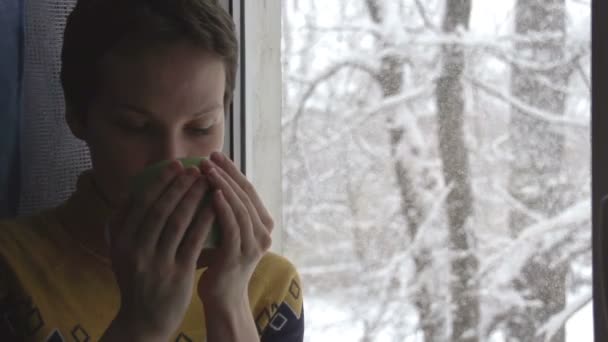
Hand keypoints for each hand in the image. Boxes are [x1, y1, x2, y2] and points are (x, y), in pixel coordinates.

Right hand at [104, 160, 215, 339]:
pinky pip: (194, 240)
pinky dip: (205, 219)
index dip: (159, 180)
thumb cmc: (136, 279)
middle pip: (159, 208)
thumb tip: (135, 188)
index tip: (175, 165)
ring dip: (194, 197)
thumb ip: (125, 223)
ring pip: (177, 221)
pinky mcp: (176, 273)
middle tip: (195, 168)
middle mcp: (134, 249)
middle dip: (179, 184)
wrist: (143, 320)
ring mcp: (155, 262)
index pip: (140, 202)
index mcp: (119, 239)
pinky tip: (215, 206)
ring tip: (207, 182)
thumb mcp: (121, 251)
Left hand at [196, 151, 273, 306]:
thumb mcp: (221, 232)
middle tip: (209, 157)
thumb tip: (199, 181)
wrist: (222, 299)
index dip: (232, 170)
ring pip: (240, 207)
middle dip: (227, 173)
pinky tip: (213, 194)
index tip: (214, 155)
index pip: (247, 190)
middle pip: (246, 194)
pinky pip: (234, 226)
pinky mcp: (241, 254)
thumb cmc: (217, 264)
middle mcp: (263, 232)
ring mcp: (254, 243)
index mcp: (260, 224)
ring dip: (224, 185)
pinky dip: (224, 208)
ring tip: (207, 170)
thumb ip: (219, 211)